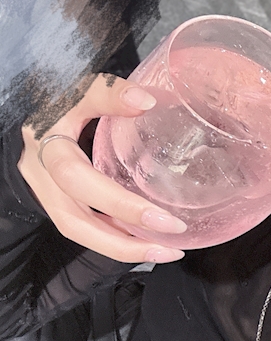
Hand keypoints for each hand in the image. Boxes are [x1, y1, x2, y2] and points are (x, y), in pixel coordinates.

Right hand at [19, 74, 186, 262]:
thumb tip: (147, 102)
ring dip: (123, 247)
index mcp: (46, 148)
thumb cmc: (53, 99)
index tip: (162, 217)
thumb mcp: (76, 89)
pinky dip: (116, 237)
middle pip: (77, 223)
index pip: (77, 179)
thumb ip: (108, 93)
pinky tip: (147, 240)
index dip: (118, 202)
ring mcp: (48, 194)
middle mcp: (43, 178)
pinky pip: (87, 227)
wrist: (30, 112)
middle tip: (169, 245)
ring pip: (81, 232)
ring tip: (166, 251)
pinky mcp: (59, 201)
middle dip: (124, 241)